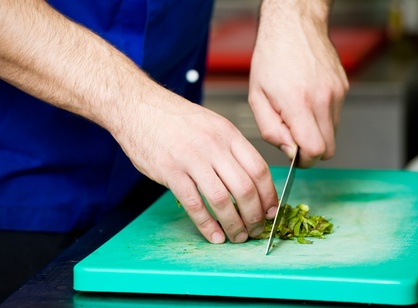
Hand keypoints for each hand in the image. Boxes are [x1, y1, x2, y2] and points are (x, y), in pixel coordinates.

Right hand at [113, 89, 278, 243]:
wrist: (139, 106)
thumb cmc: (176, 119)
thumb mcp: (212, 124)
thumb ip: (231, 149)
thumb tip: (250, 180)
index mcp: (228, 134)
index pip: (259, 169)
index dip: (269, 196)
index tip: (271, 211)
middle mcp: (213, 146)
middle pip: (244, 188)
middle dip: (255, 216)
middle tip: (256, 229)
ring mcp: (191, 159)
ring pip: (222, 200)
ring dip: (234, 224)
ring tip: (238, 236)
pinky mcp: (170, 171)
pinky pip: (193, 205)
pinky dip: (207, 225)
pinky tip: (214, 235)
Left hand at [248, 0, 348, 167]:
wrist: (294, 26)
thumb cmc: (271, 58)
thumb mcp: (257, 97)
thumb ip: (271, 130)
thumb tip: (290, 151)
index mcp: (298, 103)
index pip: (315, 151)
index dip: (304, 160)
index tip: (294, 155)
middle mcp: (323, 99)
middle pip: (329, 149)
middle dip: (311, 151)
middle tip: (294, 136)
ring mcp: (337, 93)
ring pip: (334, 134)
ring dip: (316, 132)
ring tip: (298, 112)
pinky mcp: (343, 88)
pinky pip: (336, 116)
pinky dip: (322, 117)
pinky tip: (307, 101)